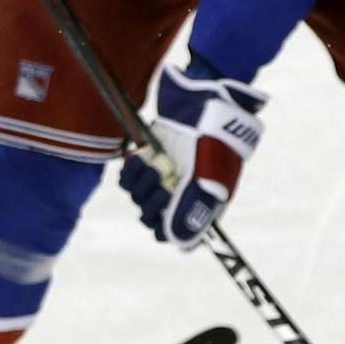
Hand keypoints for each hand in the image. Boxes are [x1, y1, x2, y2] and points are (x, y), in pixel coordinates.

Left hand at [118, 64, 265, 248]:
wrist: (207, 99)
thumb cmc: (215, 140)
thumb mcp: (208, 177)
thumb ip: (192, 210)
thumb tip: (178, 244)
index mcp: (203, 203)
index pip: (178, 234)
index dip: (166, 227)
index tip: (163, 212)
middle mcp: (182, 194)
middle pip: (153, 217)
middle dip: (152, 202)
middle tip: (163, 181)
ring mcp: (165, 175)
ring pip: (138, 198)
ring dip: (139, 183)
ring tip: (152, 162)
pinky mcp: (150, 158)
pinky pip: (129, 177)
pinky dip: (131, 170)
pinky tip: (140, 156)